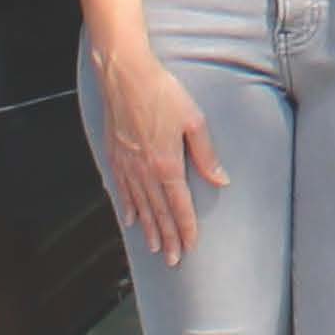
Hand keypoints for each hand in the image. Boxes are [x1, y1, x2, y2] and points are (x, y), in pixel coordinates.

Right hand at [90, 39, 228, 265]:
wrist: (124, 74)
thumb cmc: (162, 92)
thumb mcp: (193, 120)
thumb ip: (206, 154)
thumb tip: (221, 180)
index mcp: (167, 164)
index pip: (179, 205)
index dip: (186, 228)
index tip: (190, 245)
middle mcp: (144, 171)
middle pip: (159, 212)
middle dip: (168, 238)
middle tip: (174, 259)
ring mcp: (126, 165)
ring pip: (139, 206)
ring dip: (148, 229)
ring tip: (156, 248)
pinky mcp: (114, 155)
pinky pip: (121, 190)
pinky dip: (126, 207)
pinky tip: (129, 220)